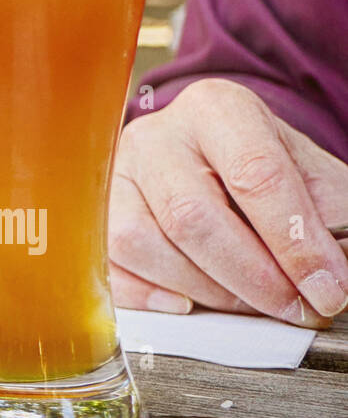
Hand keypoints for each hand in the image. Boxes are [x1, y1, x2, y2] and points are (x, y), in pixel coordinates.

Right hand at [111, 79, 347, 325]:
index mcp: (218, 110)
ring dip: (202, 289)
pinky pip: (109, 263)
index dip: (295, 242)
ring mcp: (116, 174)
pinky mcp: (93, 212)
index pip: (255, 174)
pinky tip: (189, 302)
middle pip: (191, 215)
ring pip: (140, 242)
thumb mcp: (311, 179)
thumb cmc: (262, 171)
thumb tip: (329, 276)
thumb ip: (326, 220)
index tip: (327, 289)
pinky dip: (149, 294)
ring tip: (245, 302)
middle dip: (250, 277)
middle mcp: (157, 135)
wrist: (214, 158)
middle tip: (292, 308)